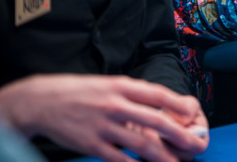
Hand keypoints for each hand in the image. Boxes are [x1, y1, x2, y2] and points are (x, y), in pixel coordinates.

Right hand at [0, 74, 208, 161]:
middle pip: (155, 121)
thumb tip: (158, 104)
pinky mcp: (91, 145)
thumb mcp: (107, 84)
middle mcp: (115, 105)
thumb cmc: (78, 92)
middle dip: (180, 134)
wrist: (40, 101)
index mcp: (121, 86)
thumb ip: (131, 94)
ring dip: (163, 157)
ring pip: (141, 144)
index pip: (157, 94)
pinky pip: (119, 160)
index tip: (194, 114)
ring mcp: (104, 126)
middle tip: (196, 144)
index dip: (178, 105)